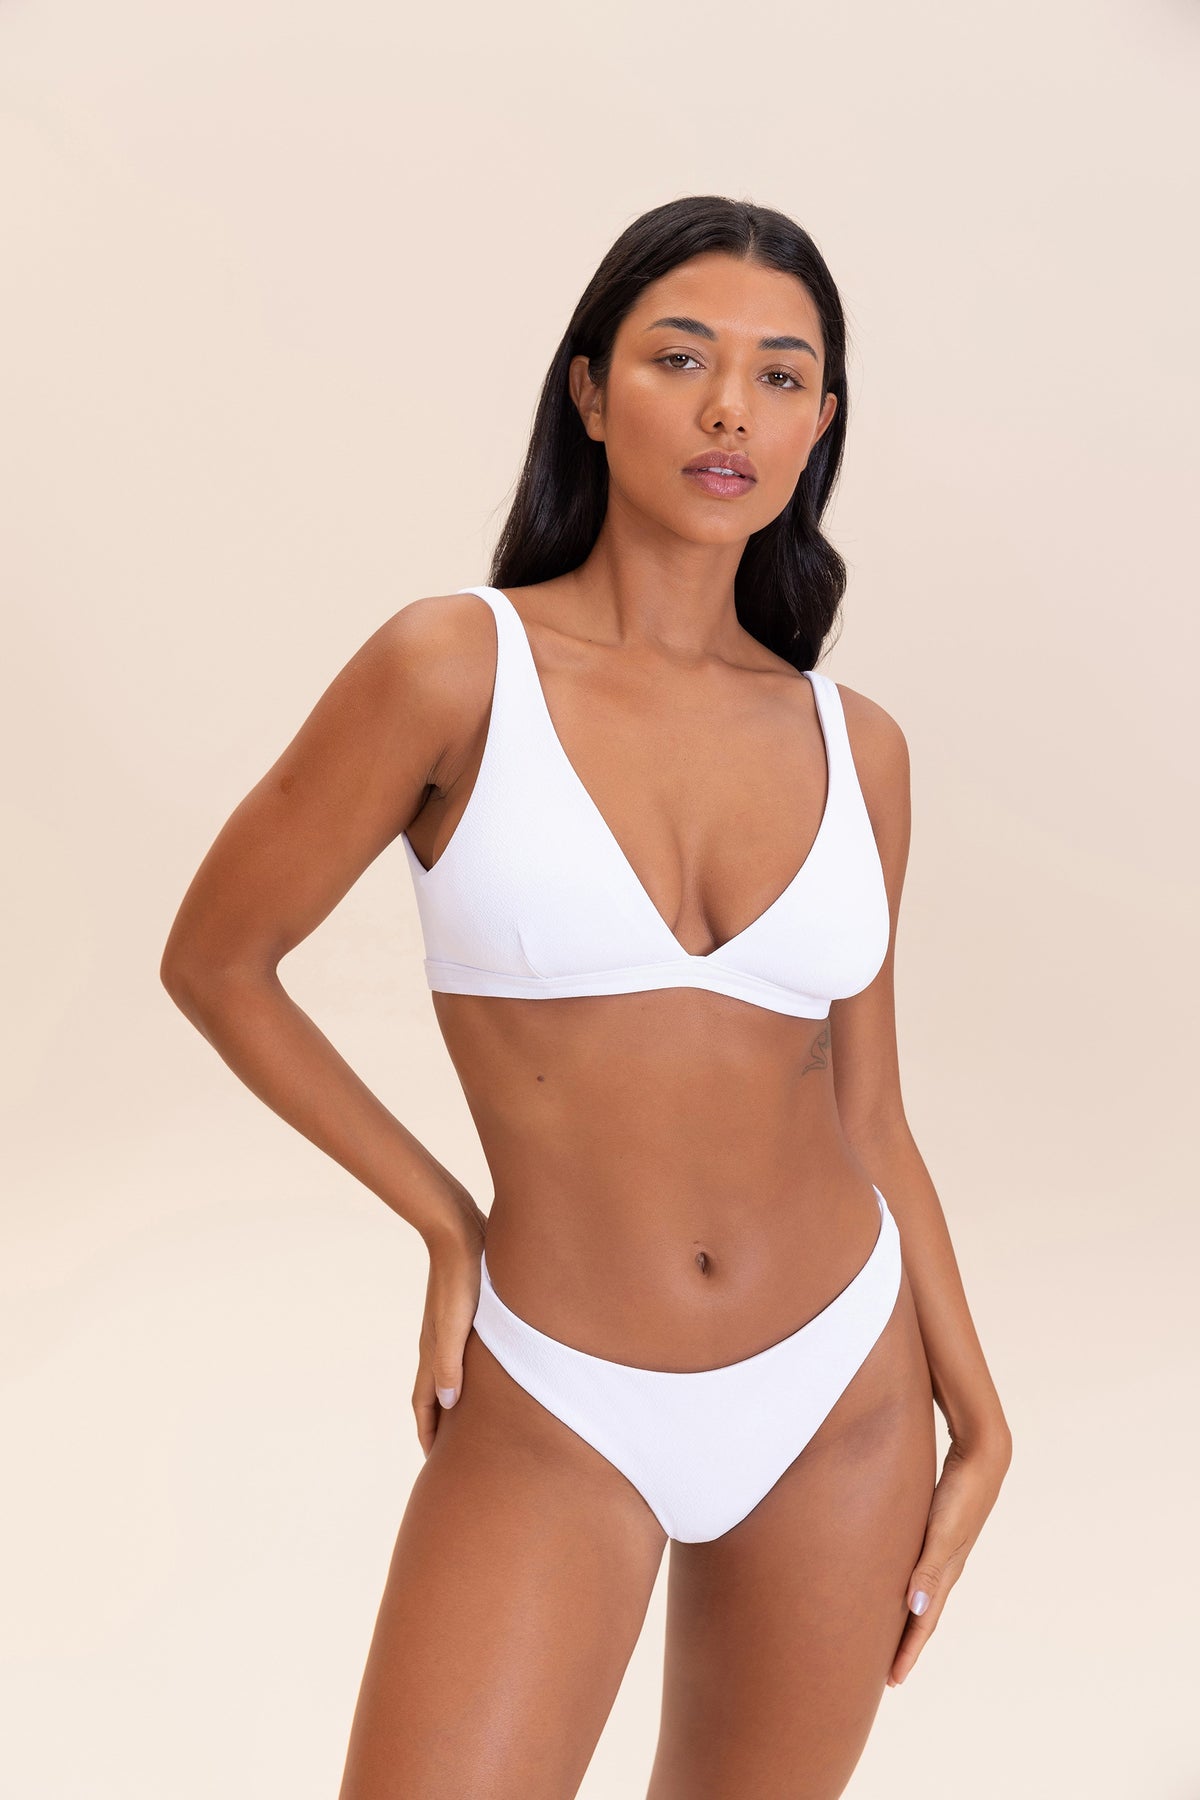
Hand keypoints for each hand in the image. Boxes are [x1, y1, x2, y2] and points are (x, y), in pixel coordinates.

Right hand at [411, 1210, 486, 1458]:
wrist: (458, 1231)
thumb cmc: (461, 1280)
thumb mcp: (455, 1327)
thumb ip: (449, 1366)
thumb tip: (446, 1405)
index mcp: (433, 1352)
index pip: (426, 1404)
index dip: (429, 1433)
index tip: (434, 1462)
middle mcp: (437, 1344)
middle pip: (435, 1393)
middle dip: (440, 1424)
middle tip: (452, 1452)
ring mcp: (450, 1328)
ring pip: (449, 1374)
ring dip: (454, 1400)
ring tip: (470, 1420)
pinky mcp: (465, 1312)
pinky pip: (462, 1354)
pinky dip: (467, 1373)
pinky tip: (485, 1371)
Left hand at [888, 1426, 1011, 1685]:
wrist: (982, 1454)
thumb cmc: (961, 1492)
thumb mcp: (942, 1532)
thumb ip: (927, 1568)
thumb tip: (913, 1610)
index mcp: (946, 1571)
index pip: (923, 1622)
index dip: (908, 1651)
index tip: (892, 1680)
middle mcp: (944, 1564)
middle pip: (921, 1613)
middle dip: (904, 1642)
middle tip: (884, 1670)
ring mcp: (940, 1546)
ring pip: (918, 1591)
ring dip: (903, 1616)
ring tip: (885, 1632)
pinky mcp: (934, 1527)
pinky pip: (916, 1566)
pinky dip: (904, 1584)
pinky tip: (893, 1581)